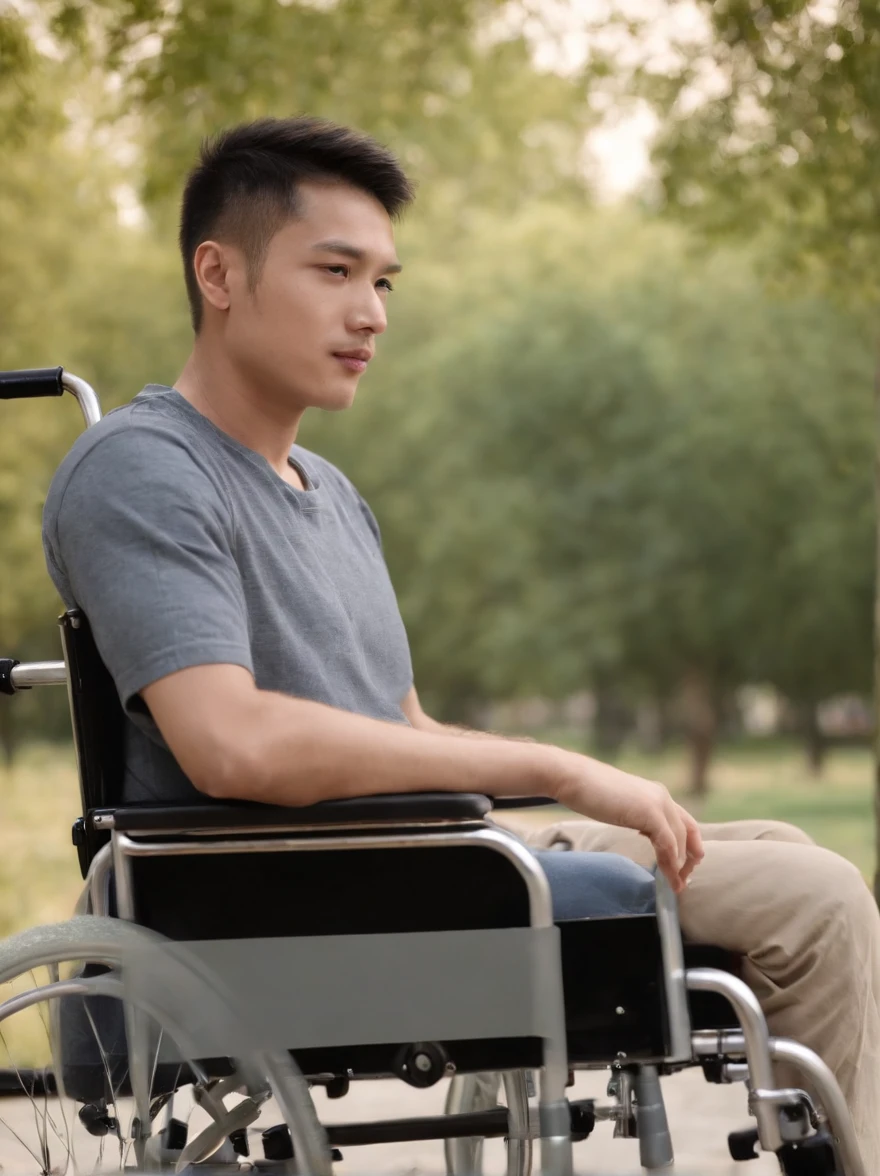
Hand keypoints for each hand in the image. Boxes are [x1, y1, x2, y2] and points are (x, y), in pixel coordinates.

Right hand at [551, 749, 703, 893]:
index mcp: (656, 793)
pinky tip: (666, 876)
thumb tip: (644, 832)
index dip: (687, 847)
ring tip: (675, 885)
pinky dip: (670, 862)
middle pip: (688, 832)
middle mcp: (662, 796)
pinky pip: (668, 843)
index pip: (684, 822)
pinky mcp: (650, 812)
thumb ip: (637, 815)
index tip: (681, 868)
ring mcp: (658, 802)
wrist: (574, 778)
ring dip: (679, 866)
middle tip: (681, 882)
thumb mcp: (622, 805)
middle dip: (687, 860)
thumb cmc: (589, 791)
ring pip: (680, 840)